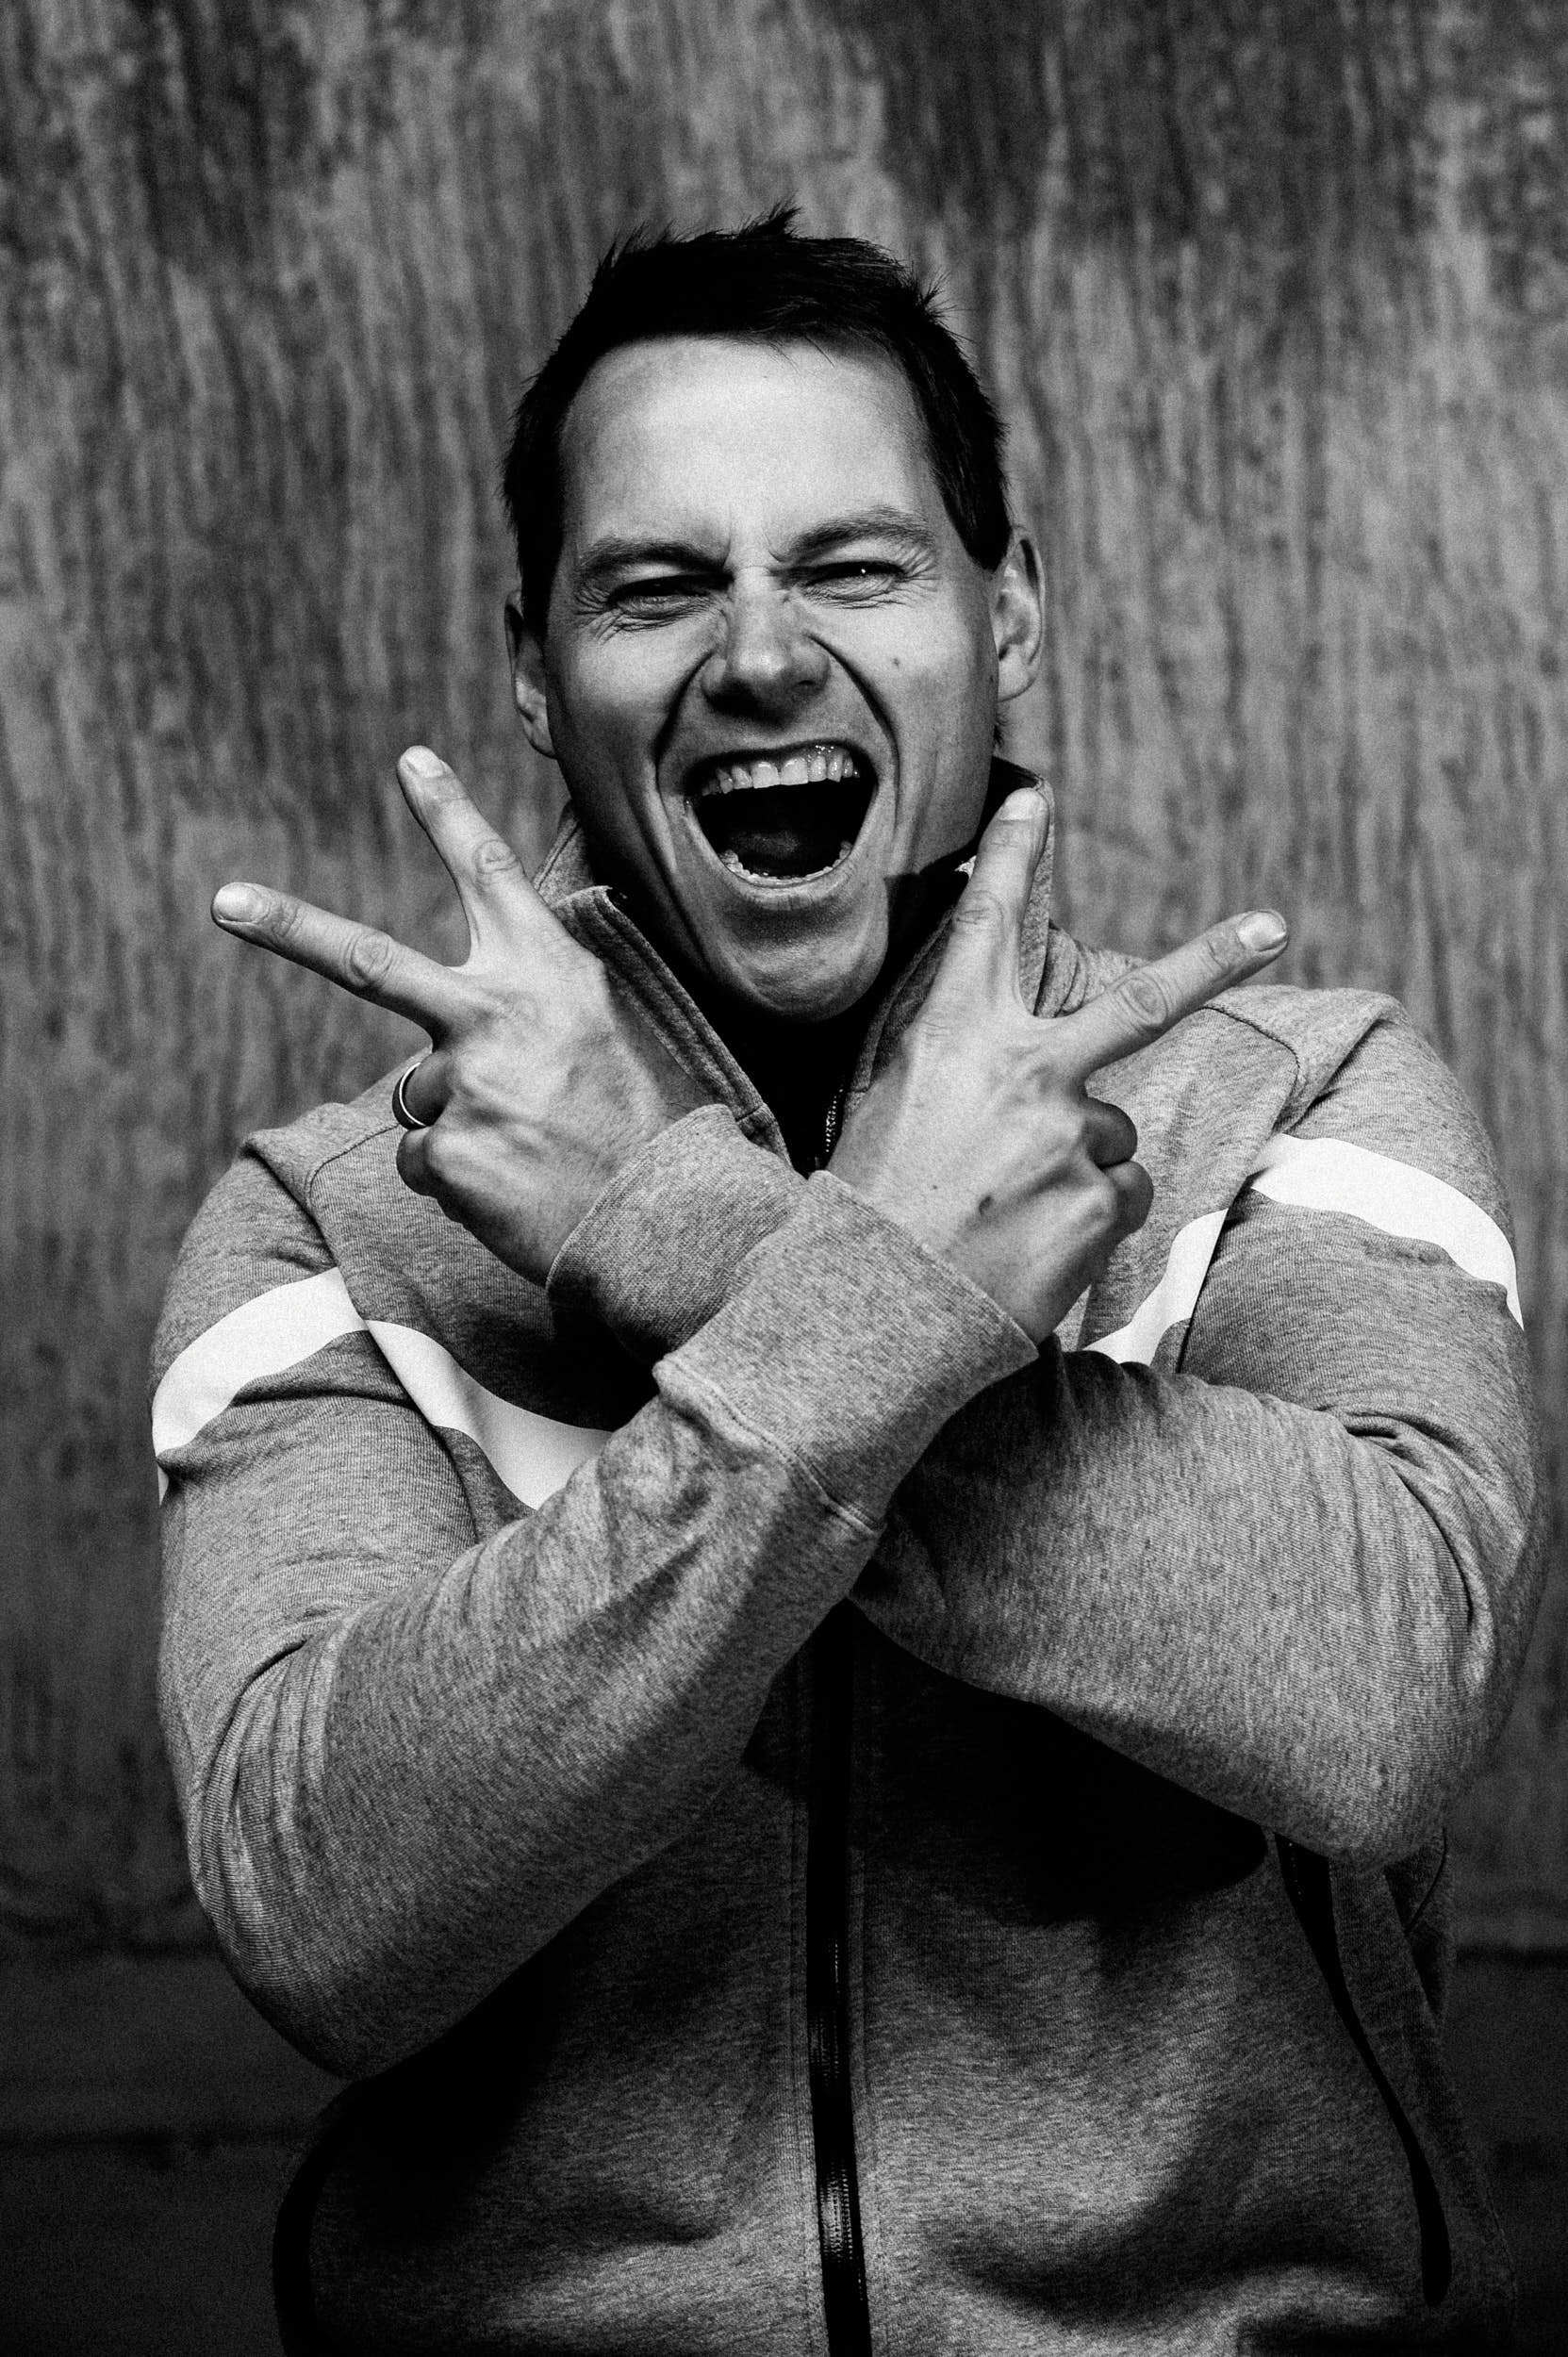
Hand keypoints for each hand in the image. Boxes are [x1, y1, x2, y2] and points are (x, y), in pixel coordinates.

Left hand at [211, 747, 710, 1282]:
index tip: (411, 761)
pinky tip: (516, 1187)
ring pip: (417, 1092)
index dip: (448, 812)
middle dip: (289, 926)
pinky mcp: (447, 1152)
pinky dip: (461, 1179)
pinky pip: (424, 1160)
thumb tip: (468, 1021)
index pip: (490, 873)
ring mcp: (465, 1083)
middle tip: (225, 901)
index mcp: (547, 971)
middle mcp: (497, 1013)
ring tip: (530, 1149)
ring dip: (459, 1122)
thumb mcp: (615, 1028)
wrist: (667, 1217)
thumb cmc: (651, 1126)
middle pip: (369, 960)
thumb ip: (544, 1001)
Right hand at [828, 788, 1288, 1341]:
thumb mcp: (893, 1107)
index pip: (987, 927)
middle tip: (1273, 925)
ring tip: (1013, 1211)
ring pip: (1113, 1134)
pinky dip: (1089, 1220)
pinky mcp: (1100, 1204)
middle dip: (1214, 958)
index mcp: (953, 1039)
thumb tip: (1028, 1056)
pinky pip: (1122, 1195)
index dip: (1010, 857)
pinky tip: (1034, 1244)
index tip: (1034, 804)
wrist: (876, 1310)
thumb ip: (961, 1064)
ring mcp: (1069, 1139)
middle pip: (1141, 1002)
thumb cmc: (874, 1209)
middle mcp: (1022, 1075)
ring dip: (1080, 1166)